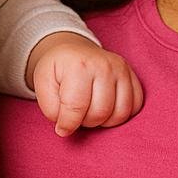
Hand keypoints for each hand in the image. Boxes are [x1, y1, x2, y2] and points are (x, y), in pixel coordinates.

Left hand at [27, 33, 144, 136]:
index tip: (61, 128)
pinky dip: (121, 114)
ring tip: (91, 111)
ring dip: (104, 121)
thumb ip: (51, 109)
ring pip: (121, 113)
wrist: (73, 50)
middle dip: (86, 122)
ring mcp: (122, 70)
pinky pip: (135, 106)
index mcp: (79, 66)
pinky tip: (107, 108)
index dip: (67, 124)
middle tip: (77, 114)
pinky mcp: (132, 76)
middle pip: (100, 113)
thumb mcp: (42, 84)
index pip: (77, 108)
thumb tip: (67, 128)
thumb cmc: (57, 69)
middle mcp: (104, 65)